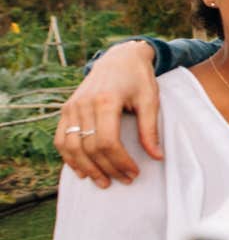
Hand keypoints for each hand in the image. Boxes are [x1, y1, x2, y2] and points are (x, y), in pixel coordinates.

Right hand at [55, 41, 161, 186]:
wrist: (119, 58)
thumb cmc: (138, 79)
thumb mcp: (150, 100)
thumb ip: (150, 129)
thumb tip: (157, 157)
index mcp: (106, 100)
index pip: (107, 142)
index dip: (120, 162)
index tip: (134, 172)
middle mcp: (84, 104)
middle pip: (90, 148)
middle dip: (107, 168)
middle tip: (124, 180)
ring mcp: (72, 107)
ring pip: (71, 147)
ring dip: (86, 168)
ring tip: (103, 181)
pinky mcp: (66, 109)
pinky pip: (60, 139)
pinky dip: (69, 157)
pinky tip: (81, 170)